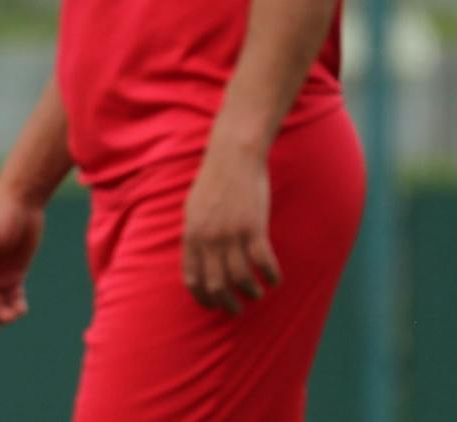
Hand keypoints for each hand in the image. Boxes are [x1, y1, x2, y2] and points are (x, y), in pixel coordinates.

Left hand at [182, 143, 280, 314]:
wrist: (232, 158)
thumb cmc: (213, 182)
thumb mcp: (192, 209)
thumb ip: (195, 234)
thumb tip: (197, 258)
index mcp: (191, 234)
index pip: (192, 277)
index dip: (202, 297)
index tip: (212, 305)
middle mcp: (208, 238)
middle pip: (216, 283)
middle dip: (226, 302)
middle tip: (236, 309)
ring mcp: (231, 234)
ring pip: (241, 277)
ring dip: (251, 292)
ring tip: (257, 294)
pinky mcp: (254, 228)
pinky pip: (263, 262)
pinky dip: (271, 276)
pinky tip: (275, 280)